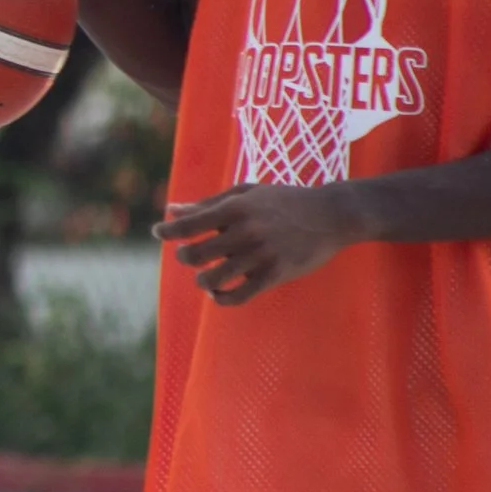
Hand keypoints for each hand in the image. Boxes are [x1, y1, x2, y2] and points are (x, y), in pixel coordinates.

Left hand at [152, 183, 365, 305]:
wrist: (332, 215)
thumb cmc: (284, 200)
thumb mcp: (247, 193)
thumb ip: (208, 203)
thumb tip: (172, 209)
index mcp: (236, 208)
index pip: (188, 225)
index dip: (167, 231)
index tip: (159, 233)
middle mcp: (246, 232)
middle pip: (195, 255)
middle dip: (185, 258)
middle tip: (189, 256)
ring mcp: (261, 255)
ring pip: (213, 279)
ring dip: (202, 281)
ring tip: (206, 276)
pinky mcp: (276, 275)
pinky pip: (238, 296)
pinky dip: (221, 298)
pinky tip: (219, 293)